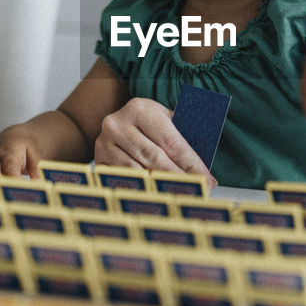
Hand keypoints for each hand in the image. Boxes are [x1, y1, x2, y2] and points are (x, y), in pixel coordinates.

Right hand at [94, 97, 215, 185]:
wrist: (116, 122)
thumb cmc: (148, 124)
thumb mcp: (164, 120)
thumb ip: (180, 138)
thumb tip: (205, 171)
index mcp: (141, 109)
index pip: (171, 141)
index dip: (190, 163)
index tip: (207, 180)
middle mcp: (118, 124)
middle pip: (155, 158)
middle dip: (179, 177)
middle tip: (196, 191)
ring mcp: (104, 143)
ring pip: (138, 172)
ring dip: (161, 186)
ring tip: (179, 196)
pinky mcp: (98, 160)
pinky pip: (123, 180)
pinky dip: (142, 189)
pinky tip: (156, 196)